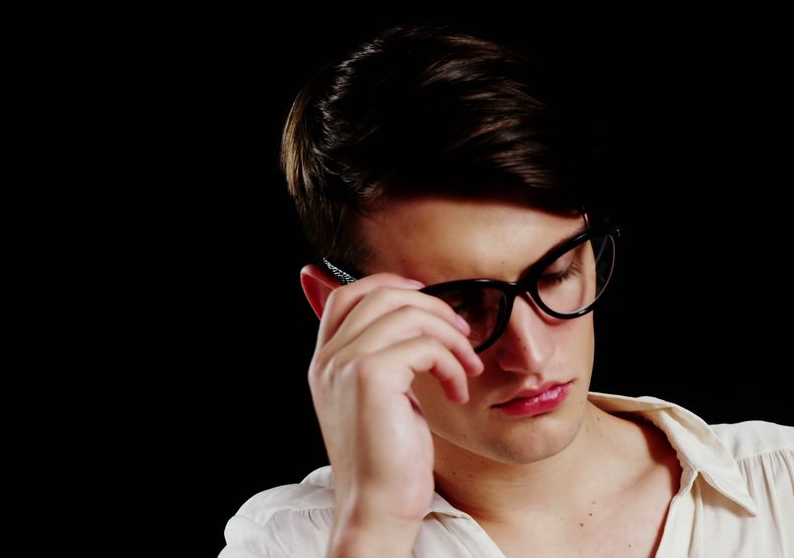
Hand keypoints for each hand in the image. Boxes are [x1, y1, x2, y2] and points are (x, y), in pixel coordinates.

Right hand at [307, 273, 483, 554]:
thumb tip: (417, 325)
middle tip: (462, 335)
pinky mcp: (371, 377)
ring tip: (467, 366)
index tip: (428, 299)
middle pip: (381, 294)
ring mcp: (345, 365)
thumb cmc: (388, 459)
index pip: (348, 295)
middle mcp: (328, 359)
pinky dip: (451, 362)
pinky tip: (458, 389)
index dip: (390, 285)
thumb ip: (385, 360)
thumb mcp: (382, 399)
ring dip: (449, 336)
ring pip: (407, 314)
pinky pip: (424, 345)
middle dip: (432, 307)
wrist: (377, 507)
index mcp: (326, 362)